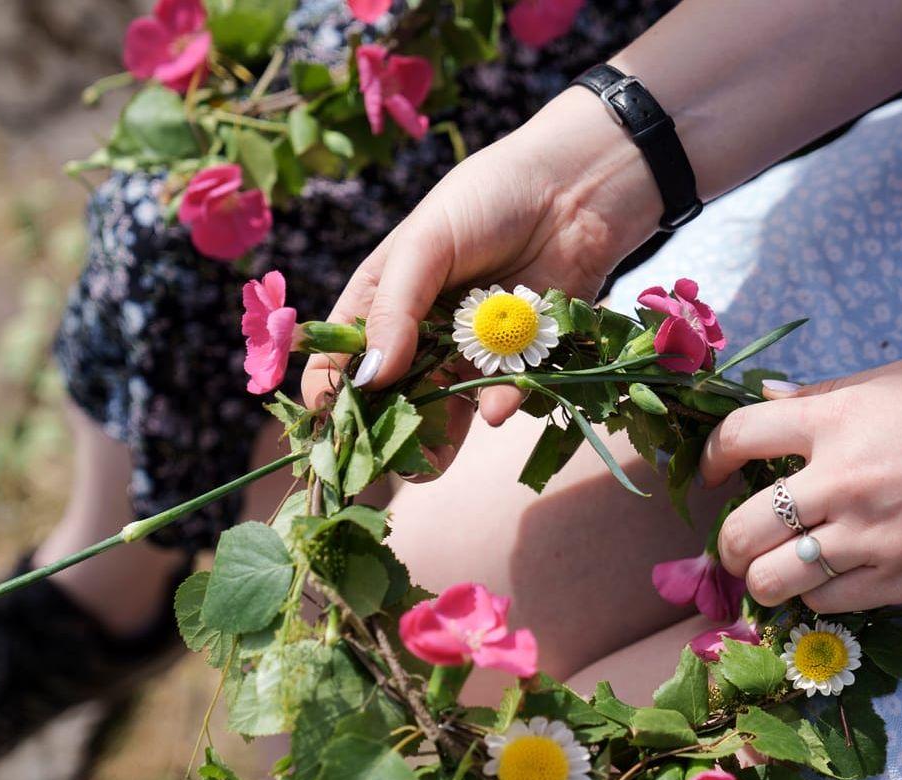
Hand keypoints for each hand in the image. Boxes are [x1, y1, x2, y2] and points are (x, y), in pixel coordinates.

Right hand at [301, 90, 660, 431]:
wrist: (576, 191)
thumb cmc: (488, 199)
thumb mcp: (425, 244)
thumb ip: (395, 310)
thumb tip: (369, 377)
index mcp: (383, 299)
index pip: (341, 355)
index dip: (329, 391)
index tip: (325, 425)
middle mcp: (422, 332)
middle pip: (392, 395)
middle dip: (385, 429)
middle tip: (382, 458)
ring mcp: (470, 349)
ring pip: (446, 409)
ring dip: (438, 439)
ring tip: (428, 465)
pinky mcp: (520, 359)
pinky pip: (503, 394)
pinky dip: (498, 404)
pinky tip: (493, 408)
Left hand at [700, 359, 901, 611]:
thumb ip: (829, 395)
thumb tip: (768, 400)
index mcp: (838, 420)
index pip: (738, 436)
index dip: (708, 457)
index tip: (710, 472)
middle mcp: (842, 480)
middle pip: (740, 529)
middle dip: (727, 542)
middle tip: (739, 544)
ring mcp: (869, 537)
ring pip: (772, 581)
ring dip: (762, 581)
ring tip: (773, 573)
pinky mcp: (900, 580)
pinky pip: (825, 605)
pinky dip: (815, 598)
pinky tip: (828, 582)